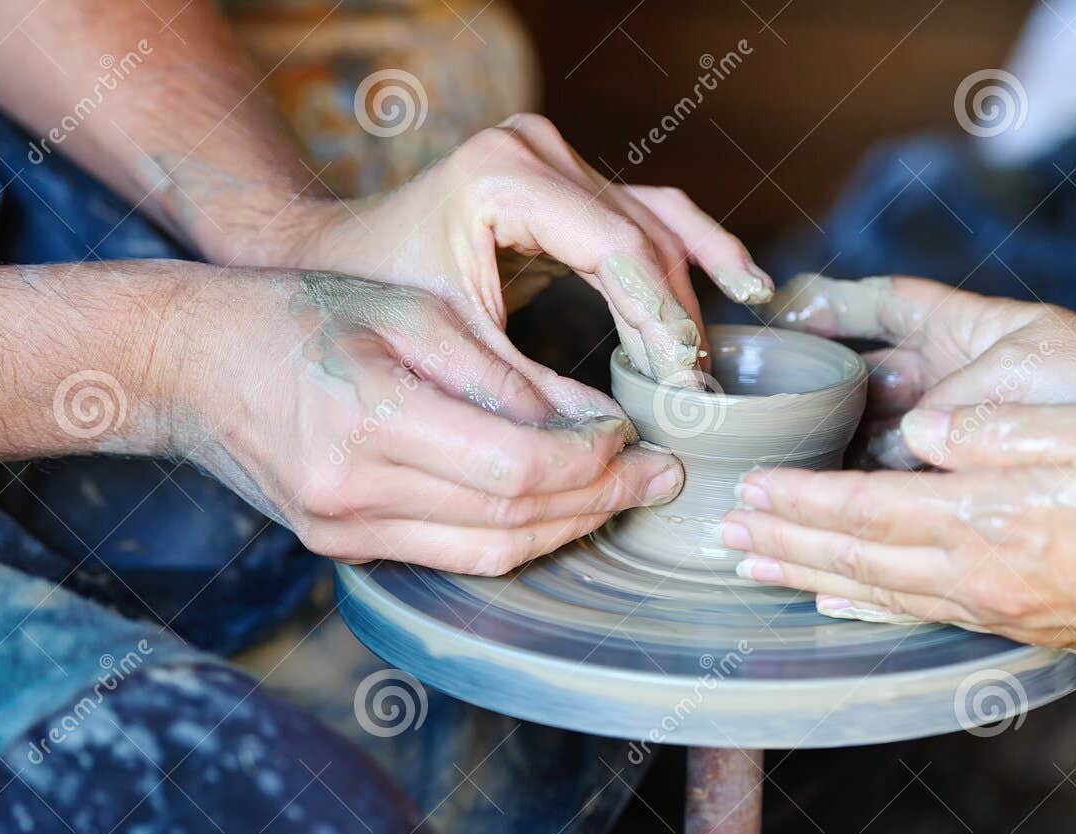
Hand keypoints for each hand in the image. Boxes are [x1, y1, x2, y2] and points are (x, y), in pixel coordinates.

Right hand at [163, 268, 682, 574]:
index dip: (594, 462)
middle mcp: (353, 493)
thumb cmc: (298, 315)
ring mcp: (342, 533)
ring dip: (565, 530)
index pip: (518, 467)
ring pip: (489, 554)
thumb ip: (505, 374)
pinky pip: (451, 557)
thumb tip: (595, 423)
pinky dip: (512, 537)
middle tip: (659, 477)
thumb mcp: (410, 314)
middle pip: (513, 520)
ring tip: (618, 496)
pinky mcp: (340, 550)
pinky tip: (552, 508)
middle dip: (599, 501)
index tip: (639, 437)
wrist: (185, 365)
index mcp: (369, 419)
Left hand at [279, 116, 774, 387]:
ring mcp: (556, 159)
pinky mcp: (567, 184)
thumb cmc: (375, 301)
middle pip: (644, 236)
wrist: (333, 259)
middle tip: (699, 394)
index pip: (615, 248)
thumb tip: (609, 441)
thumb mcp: (446, 347)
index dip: (659, 320)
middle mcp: (536, 151)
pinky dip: (694, 253)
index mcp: (503, 174)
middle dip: (677, 318)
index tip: (683, 386)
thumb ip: (525, 389)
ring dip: (696, 289)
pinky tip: (742, 287)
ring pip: (656, 224)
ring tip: (717, 359)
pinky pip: (649, 215)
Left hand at [720, 403, 1075, 672]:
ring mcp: (992, 607)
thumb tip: (924, 431)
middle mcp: (972, 575)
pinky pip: (918, 615)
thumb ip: (996, 430)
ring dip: (808, 577)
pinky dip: (866, 606)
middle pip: (851, 558)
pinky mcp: (1016, 626)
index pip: (860, 509)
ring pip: (876, 592)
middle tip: (724, 539)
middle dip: (782, 544)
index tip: (749, 492)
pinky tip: (839, 602)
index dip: (797, 502)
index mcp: (981, 522)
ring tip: (756, 570)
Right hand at [763, 274, 1075, 466]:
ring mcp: (958, 422)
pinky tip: (827, 507)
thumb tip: (892, 451)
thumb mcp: (1011, 374)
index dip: (826, 301)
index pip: (878, 303)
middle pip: (862, 373)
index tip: (777, 305)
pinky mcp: (965, 471)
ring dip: (828, 443)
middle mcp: (953, 374)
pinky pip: (899, 477)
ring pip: (872, 428)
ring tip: (772, 462)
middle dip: (812, 383)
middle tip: (757, 397)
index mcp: (962, 327)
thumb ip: (943, 407)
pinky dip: (863, 489)